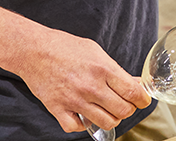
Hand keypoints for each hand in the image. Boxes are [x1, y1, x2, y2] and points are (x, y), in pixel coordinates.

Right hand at [10, 27, 150, 133]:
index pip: (133, 93)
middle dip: (127, 109)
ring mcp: (75, 100)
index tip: (142, 100)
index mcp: (102, 69)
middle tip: (122, 103)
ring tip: (104, 109)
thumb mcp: (95, 51)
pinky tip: (82, 114)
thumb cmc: (64, 47)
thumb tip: (136, 83)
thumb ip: (116, 70)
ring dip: (109, 118)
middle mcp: (91, 86)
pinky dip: (83, 124)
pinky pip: (78, 128)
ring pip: (106, 123)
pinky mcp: (59, 110)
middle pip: (123, 111)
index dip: (143, 100)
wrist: (33, 50)